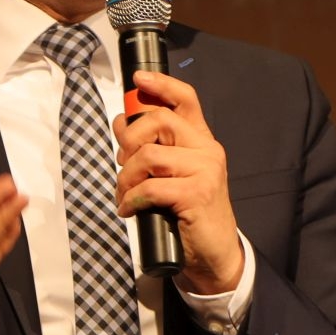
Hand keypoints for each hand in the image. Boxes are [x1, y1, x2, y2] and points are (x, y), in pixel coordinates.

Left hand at [112, 71, 243, 294]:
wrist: (213, 254)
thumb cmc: (188, 215)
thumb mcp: (170, 176)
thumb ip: (151, 149)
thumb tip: (121, 123)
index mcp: (201, 141)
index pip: (186, 100)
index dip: (161, 85)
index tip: (138, 80)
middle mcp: (207, 150)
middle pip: (159, 121)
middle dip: (129, 141)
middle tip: (122, 165)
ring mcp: (206, 171)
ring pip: (149, 156)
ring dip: (126, 178)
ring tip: (124, 195)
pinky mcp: (197, 194)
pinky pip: (151, 187)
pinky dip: (132, 199)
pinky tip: (130, 210)